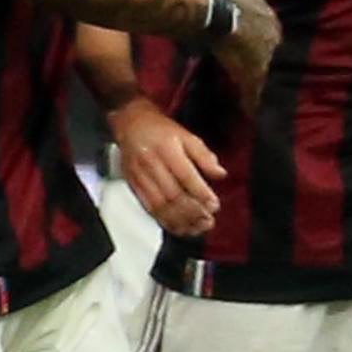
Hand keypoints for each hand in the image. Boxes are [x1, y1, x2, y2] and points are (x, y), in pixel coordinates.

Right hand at [110, 98, 224, 238]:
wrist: (130, 124)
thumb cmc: (161, 131)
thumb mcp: (187, 136)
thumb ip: (204, 156)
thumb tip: (220, 174)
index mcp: (167, 149)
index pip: (185, 176)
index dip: (201, 193)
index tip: (214, 205)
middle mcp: (152, 165)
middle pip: (173, 195)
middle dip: (193, 212)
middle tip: (208, 221)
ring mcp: (140, 178)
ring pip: (161, 206)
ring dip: (181, 220)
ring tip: (198, 227)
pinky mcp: (134, 187)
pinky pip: (150, 209)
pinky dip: (166, 222)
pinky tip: (180, 228)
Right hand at [208, 0, 280, 109]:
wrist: (217, 13)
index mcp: (272, 25)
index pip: (276, 43)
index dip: (272, 52)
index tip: (269, 60)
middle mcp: (274, 45)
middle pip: (278, 65)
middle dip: (275, 75)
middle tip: (274, 88)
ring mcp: (264, 61)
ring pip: (270, 82)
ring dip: (267, 92)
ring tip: (268, 108)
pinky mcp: (250, 75)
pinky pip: (255, 94)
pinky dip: (253, 103)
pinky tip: (253, 113)